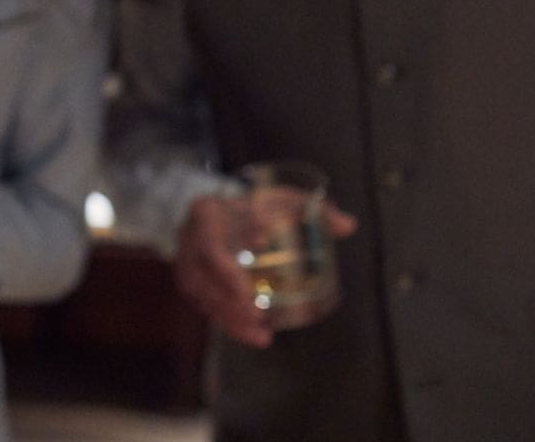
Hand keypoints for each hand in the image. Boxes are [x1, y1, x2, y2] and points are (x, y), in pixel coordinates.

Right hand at [173, 194, 357, 347]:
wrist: (223, 209)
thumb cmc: (255, 203)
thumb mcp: (281, 199)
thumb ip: (312, 210)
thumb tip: (347, 225)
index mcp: (206, 213)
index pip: (209, 243)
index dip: (225, 269)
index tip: (249, 291)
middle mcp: (189, 239)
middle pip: (200, 277)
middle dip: (227, 301)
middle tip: (256, 316)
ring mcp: (187, 261)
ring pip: (201, 296)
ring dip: (228, 319)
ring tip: (260, 336)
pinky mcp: (194, 281)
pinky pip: (205, 305)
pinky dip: (228, 322)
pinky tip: (252, 335)